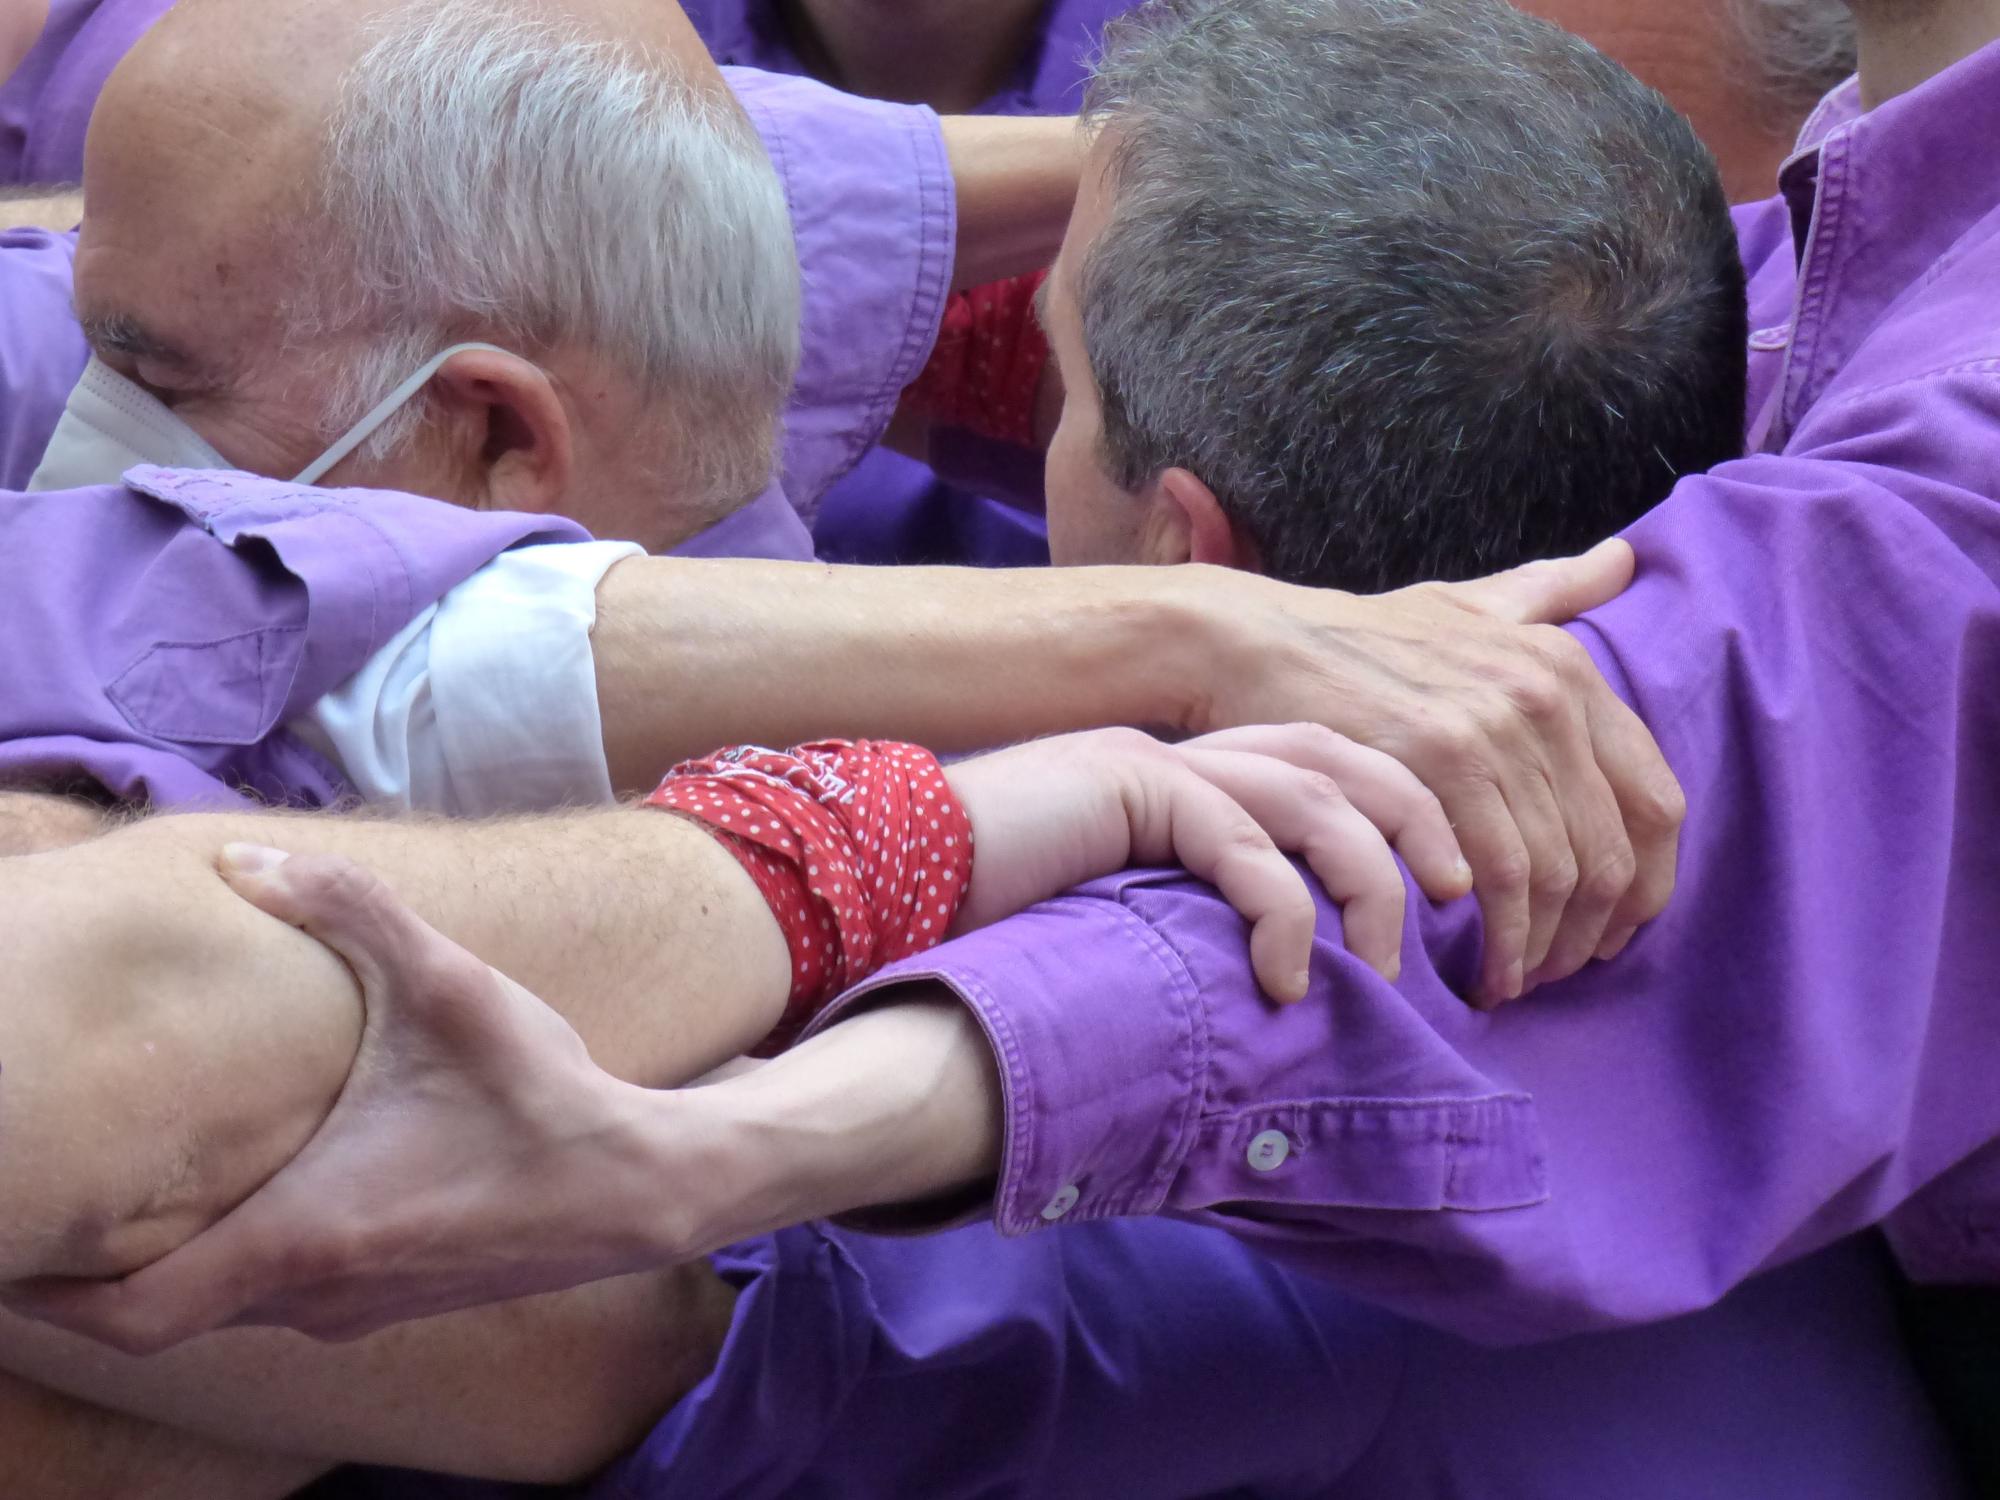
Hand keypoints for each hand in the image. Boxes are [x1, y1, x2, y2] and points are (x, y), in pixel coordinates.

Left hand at [0, 847, 694, 1352]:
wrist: (642, 1185)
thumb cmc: (541, 1098)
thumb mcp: (447, 987)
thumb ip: (346, 909)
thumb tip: (241, 857)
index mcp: (300, 1236)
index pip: (123, 1313)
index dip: (40, 1294)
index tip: (9, 1244)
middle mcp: (313, 1296)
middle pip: (158, 1317)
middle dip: (92, 1271)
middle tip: (55, 1202)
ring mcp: (356, 1310)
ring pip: (224, 1308)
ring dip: (173, 1261)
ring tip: (144, 1186)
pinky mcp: (394, 1301)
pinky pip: (282, 1300)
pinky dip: (241, 1260)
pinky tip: (265, 1189)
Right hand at [946, 723, 1465, 998]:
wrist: (890, 882)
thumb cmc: (1001, 918)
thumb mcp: (1126, 921)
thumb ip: (1196, 928)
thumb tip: (1285, 998)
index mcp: (1193, 773)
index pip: (1330, 764)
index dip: (1404, 815)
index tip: (1453, 893)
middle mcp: (1185, 752)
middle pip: (1344, 759)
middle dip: (1419, 827)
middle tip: (1462, 906)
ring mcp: (1156, 761)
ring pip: (1311, 796)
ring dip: (1366, 883)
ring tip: (1386, 969)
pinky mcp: (1127, 787)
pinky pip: (1239, 841)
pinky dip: (1282, 912)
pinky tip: (1286, 984)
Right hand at [1190, 539, 1683, 1004]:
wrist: (1255, 642)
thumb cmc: (1357, 636)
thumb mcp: (1468, 602)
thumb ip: (1550, 591)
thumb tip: (1624, 560)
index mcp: (1567, 668)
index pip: (1655, 802)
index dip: (1646, 887)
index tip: (1610, 933)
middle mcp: (1546, 693)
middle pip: (1610, 852)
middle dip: (1588, 934)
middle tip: (1551, 976)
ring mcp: (1494, 725)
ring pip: (1557, 873)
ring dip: (1539, 948)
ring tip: (1508, 983)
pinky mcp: (1438, 759)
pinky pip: (1498, 875)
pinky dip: (1497, 937)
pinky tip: (1474, 967)